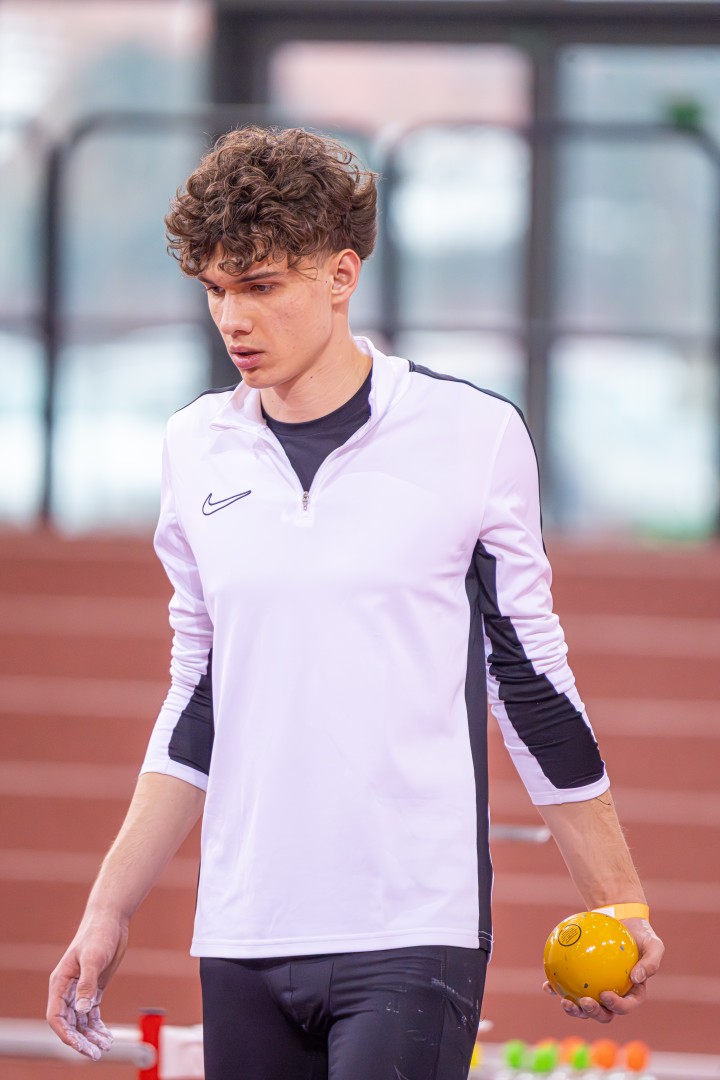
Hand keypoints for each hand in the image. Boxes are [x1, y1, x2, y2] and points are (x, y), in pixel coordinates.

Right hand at [47, 913, 127, 1058]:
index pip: (56, 1017)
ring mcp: (81, 990)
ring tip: (105, 1047)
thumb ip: (86, 983)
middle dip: (80, 1040)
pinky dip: (98, 1026)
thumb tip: (82, 1009)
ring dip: (91, 1036)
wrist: (110, 920)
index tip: (79, 1045)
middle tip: (96, 1053)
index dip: (65, 1034)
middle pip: (69, 1023)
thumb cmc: (98, 934)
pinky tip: (107, 1036)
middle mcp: (67, 990)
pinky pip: (92, 1014)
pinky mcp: (94, 989)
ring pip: (81, 1021)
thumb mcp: (93, 958)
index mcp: (60, 983)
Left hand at [543, 917, 664, 1024]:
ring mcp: (596, 990)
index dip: (616, 1006)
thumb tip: (637, 978)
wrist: (621, 921)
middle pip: (604, 1013)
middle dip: (593, 1013)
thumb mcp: (654, 944)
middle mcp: (614, 995)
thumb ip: (651, 962)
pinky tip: (547, 986)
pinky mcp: (581, 981)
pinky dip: (557, 989)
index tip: (604, 994)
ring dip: (574, 1009)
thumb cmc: (640, 934)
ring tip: (564, 1001)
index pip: (625, 1005)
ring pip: (584, 1006)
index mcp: (632, 993)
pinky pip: (568, 987)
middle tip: (584, 1001)